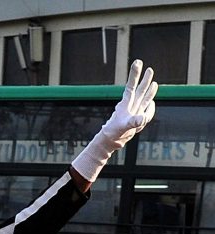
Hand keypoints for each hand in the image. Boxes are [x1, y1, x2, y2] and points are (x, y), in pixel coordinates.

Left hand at [71, 60, 157, 182]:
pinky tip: (152, 102)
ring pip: (143, 97)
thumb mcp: (124, 126)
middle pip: (139, 89)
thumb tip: (143, 119)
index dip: (135, 74)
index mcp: (126, 103)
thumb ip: (133, 121)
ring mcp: (134, 111)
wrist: (112, 140)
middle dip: (143, 79)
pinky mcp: (137, 118)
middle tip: (148, 68)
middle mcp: (130, 105)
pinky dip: (150, 106)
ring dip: (148, 89)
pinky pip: (146, 109)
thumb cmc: (114, 132)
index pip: (131, 85)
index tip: (137, 62)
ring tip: (153, 81)